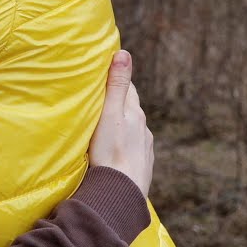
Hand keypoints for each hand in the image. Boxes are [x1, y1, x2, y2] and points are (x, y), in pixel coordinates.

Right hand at [87, 50, 153, 196]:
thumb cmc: (110, 152)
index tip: (105, 73)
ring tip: (105, 126)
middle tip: (102, 97)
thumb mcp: (109, 114)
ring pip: (133, 130)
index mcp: (134, 113)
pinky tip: (114, 150)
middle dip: (119, 101)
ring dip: (122, 125)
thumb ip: (116, 85)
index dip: (117, 79)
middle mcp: (143, 128)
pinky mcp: (142, 165)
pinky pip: (133, 149)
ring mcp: (144, 148)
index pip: (128, 88)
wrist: (121, 193)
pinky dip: (124, 144)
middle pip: (131, 108)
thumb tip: (124, 53)